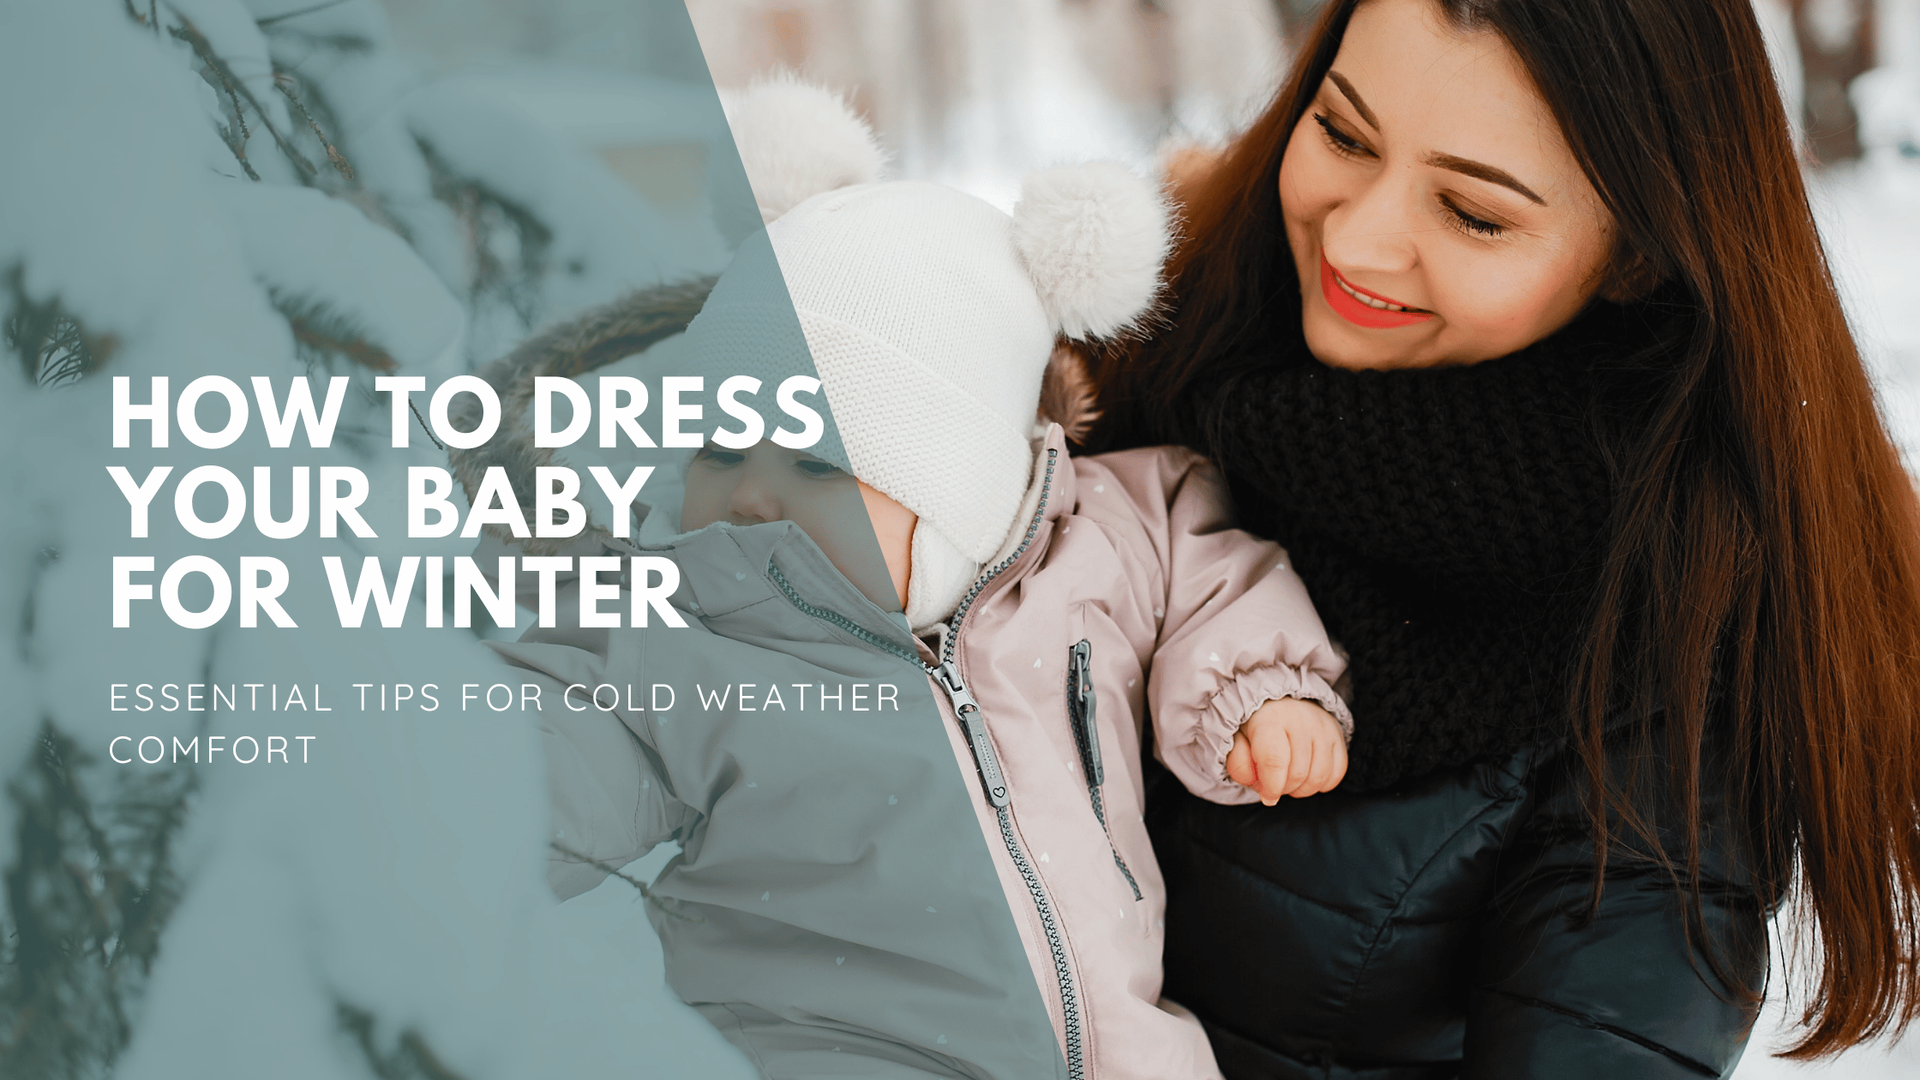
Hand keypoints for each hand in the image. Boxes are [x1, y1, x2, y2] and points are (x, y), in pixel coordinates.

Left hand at [1225, 697, 1347, 804]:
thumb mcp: (1236, 740)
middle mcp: (1301, 719)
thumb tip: (1256, 783)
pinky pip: (1336, 774)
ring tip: (1289, 780)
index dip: (1271, 786)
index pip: (1275, 760)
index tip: (1267, 796)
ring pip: (1319, 777)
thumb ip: (1238, 762)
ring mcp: (1324, 727)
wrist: (1280, 702)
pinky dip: (1321, 784)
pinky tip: (1307, 776)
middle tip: (1274, 783)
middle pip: (1297, 774)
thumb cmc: (1256, 726)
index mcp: (1271, 718)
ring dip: (1302, 789)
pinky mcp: (1339, 737)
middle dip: (1283, 789)